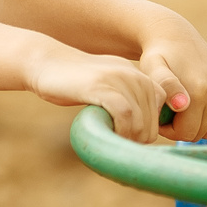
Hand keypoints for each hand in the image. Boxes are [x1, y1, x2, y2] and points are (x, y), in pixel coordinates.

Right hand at [28, 49, 178, 142]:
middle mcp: (133, 74)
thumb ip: (124, 98)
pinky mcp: (103, 86)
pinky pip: (126, 116)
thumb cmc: (72, 81)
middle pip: (153, 119)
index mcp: (137, 73)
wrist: (45, 62)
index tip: (131, 138)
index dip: (148, 127)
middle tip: (118, 144)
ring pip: (141, 121)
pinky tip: (108, 134)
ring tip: (112, 142)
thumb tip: (141, 131)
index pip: (161, 106)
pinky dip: (121, 132)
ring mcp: (119, 79)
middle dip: (138, 139)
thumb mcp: (106, 85)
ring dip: (128, 140)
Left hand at [137, 13, 206, 141]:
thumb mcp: (153, 68)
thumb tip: (183, 104)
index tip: (161, 117)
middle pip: (202, 132)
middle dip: (184, 127)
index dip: (170, 130)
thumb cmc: (159, 57)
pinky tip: (200, 106)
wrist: (177, 37)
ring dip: (199, 123)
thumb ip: (164, 85)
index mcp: (199, 89)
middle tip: (171, 113)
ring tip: (183, 108)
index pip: (188, 132)